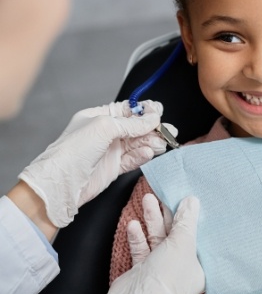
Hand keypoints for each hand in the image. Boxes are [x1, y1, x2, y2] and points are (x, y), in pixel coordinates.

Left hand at [17, 100, 167, 227]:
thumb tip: (152, 119)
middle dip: (153, 128)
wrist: (62, 183)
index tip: (158, 112)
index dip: (144, 111)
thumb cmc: (72, 151)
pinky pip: (133, 159)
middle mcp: (105, 133)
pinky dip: (143, 156)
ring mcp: (110, 150)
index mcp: (99, 117)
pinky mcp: (114, 167)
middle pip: (136, 127)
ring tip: (162, 143)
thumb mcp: (105, 127)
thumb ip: (132, 123)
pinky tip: (149, 153)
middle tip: (167, 130)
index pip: (127, 110)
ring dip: (151, 142)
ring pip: (137, 143)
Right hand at [95, 196, 204, 293]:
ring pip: (158, 238)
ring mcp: (160, 269)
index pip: (198, 237)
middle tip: (163, 194)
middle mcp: (181, 267)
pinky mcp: (142, 271)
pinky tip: (133, 224)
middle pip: (176, 235)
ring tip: (148, 199)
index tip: (189, 200)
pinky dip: (138, 236)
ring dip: (152, 219)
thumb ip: (186, 220)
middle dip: (168, 214)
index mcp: (199, 266)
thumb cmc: (168, 273)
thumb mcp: (183, 242)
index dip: (193, 219)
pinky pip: (142, 248)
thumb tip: (192, 201)